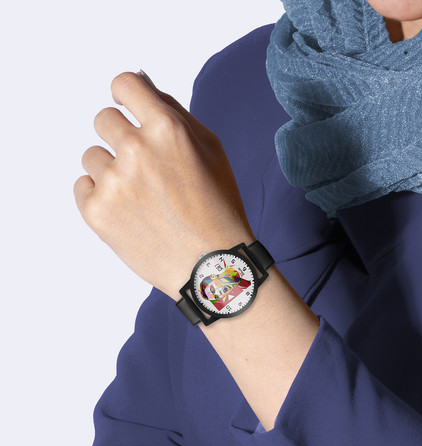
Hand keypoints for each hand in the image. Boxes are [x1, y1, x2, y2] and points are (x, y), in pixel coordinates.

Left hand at [74, 70, 254, 298]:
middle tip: (145, 170)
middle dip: (121, 138)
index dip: (127, 97)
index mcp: (167, 130)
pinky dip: (102, 197)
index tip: (129, 110)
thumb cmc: (219, 210)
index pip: (124, 84)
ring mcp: (113, 182)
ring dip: (112, 171)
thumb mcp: (213, 152)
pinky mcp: (96, 211)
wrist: (212, 267)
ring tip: (143, 199)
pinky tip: (131, 214)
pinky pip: (82, 186)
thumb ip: (175, 114)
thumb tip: (142, 87)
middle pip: (103, 119)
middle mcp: (136, 150)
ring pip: (92, 156)